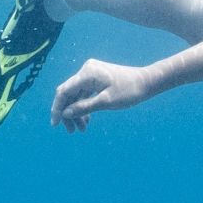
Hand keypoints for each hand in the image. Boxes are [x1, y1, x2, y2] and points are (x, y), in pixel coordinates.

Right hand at [52, 56, 170, 128]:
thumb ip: (84, 107)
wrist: (146, 82)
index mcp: (87, 73)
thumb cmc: (129, 91)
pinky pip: (84, 94)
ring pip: (76, 96)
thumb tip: (65, 114)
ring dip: (77, 112)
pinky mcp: (96, 79)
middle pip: (69, 94)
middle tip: (71, 131)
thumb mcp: (106, 102)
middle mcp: (86, 71)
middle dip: (68, 113)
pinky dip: (84, 107)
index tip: (56, 124)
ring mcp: (91, 74)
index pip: (64, 91)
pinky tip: (87, 120)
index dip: (57, 108)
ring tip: (81, 129)